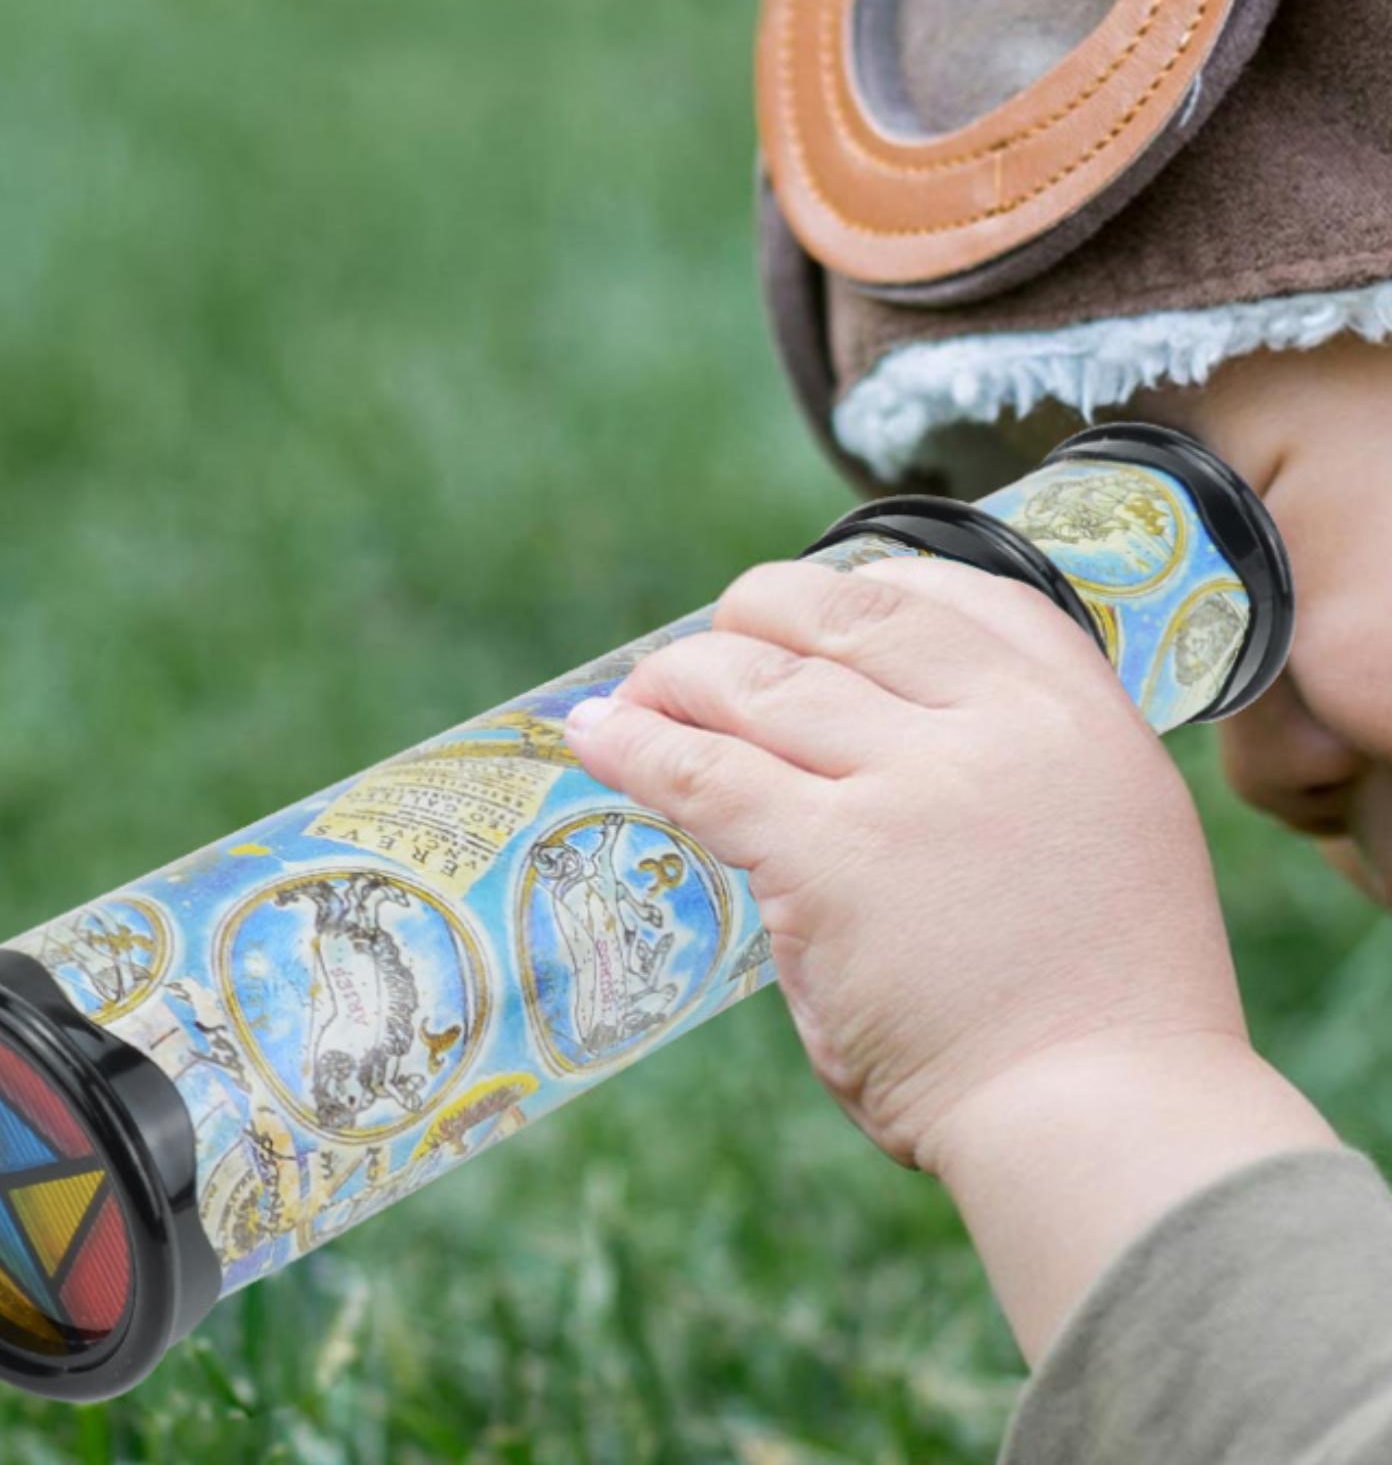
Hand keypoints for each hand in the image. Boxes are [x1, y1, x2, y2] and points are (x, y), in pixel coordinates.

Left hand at [565, 556, 1335, 1356]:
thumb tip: (873, 739)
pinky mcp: (826, 858)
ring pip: (759, 683)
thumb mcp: (1106, 832)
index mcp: (1076, 714)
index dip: (867, 587)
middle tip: (714, 641)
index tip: (813, 611)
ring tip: (637, 693)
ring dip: (682, 676)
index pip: (958, 594)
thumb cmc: (1104, 1009)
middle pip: (845, 617)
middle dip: (760, 612)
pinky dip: (637, 746)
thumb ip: (1006, 764)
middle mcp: (996, 726)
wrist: (1102, 1116)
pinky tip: (597, 735)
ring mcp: (908, 785)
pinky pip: (704, 771)